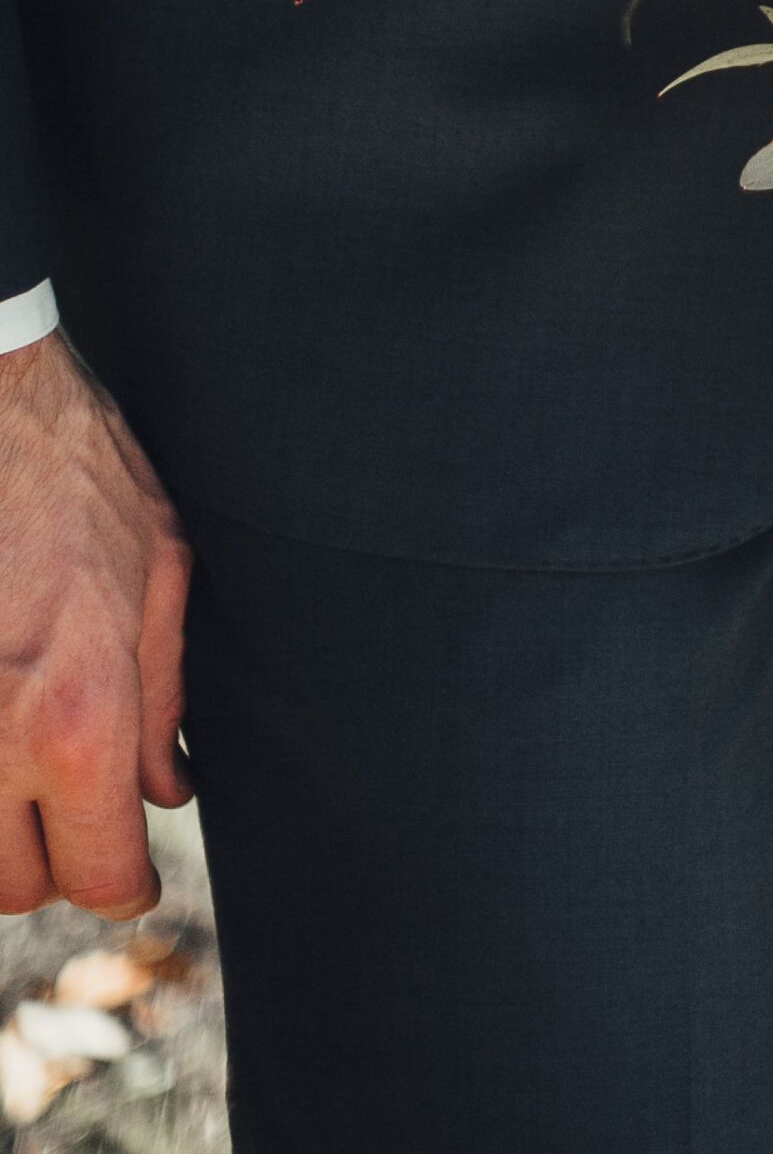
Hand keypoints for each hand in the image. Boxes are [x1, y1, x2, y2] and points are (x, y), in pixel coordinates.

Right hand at [0, 335, 191, 919]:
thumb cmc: (81, 478)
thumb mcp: (159, 576)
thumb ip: (162, 699)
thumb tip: (166, 788)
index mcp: (81, 721)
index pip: (101, 874)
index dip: (125, 883)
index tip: (131, 871)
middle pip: (17, 886)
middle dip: (55, 857)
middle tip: (77, 808)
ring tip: (30, 769)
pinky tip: (0, 727)